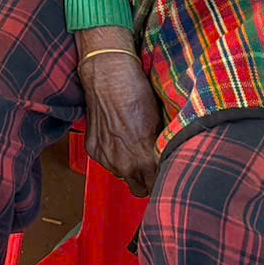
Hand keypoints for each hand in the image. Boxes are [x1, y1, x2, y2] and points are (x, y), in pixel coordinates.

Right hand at [76, 30, 161, 196]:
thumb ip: (163, 148)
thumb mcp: (160, 123)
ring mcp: (106, 158)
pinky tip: (118, 137)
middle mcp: (124, 165)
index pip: (158, 186)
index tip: (164, 170)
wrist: (108, 75)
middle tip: (151, 164)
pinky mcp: (93, 149)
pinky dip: (112, 154)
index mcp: (145, 160)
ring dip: (128, 167)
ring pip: (121, 175)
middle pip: (139, 189)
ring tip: (133, 147)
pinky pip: (106, 162)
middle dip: (146, 179)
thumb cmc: (137, 93)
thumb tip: (170, 157)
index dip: (163, 178)